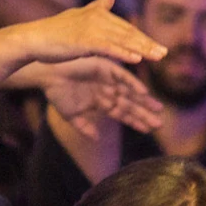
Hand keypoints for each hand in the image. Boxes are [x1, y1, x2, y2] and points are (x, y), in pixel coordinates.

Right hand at [7, 0, 166, 65]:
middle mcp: (97, 19)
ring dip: (141, 49)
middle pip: (128, 33)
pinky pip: (108, 48)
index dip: (144, 38)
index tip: (159, 47)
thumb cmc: (55, 31)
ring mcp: (90, 29)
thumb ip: (99, 5)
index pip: (126, 28)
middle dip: (147, 44)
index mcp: (98, 14)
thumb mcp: (80, 15)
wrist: (33, 38)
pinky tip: (136, 60)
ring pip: (121, 40)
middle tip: (164, 53)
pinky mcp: (83, 41)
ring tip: (157, 57)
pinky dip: (123, 53)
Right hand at [33, 56, 165, 134]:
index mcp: (100, 101)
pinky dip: (132, 83)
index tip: (149, 130)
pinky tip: (143, 92)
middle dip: (144, 113)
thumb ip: (84, 127)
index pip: (122, 114)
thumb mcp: (70, 115)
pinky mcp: (105, 66)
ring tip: (157, 109)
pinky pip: (122, 76)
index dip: (135, 122)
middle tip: (159, 123)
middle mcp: (107, 89)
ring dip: (143, 101)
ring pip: (129, 92)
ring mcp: (107, 78)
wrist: (47, 74)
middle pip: (129, 104)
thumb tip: (96, 139)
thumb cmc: (56, 93)